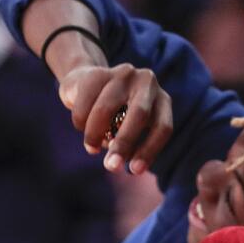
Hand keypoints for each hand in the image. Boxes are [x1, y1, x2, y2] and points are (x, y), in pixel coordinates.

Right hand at [58, 64, 172, 173]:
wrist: (88, 83)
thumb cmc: (115, 117)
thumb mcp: (129, 132)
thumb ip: (126, 147)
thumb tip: (114, 163)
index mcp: (162, 101)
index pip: (163, 127)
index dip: (149, 150)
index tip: (134, 170)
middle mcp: (147, 82)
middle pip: (140, 114)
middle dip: (124, 143)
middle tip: (111, 166)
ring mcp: (123, 73)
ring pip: (106, 110)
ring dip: (94, 135)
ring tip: (91, 148)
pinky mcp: (97, 72)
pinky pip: (85, 105)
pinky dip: (80, 123)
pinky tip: (81, 127)